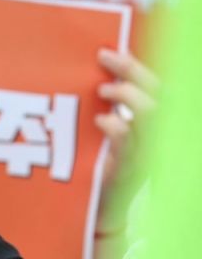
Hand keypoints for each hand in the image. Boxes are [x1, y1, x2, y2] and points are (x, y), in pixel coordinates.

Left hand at [95, 49, 157, 191]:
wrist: (101, 209)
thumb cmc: (103, 167)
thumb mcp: (110, 133)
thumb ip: (112, 108)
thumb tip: (97, 77)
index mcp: (157, 124)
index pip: (158, 85)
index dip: (140, 64)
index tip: (115, 49)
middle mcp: (161, 135)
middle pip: (160, 91)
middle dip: (132, 68)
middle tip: (103, 56)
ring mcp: (150, 152)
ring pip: (151, 112)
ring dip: (126, 94)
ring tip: (102, 91)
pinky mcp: (132, 168)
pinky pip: (128, 140)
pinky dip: (114, 124)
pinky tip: (100, 119)